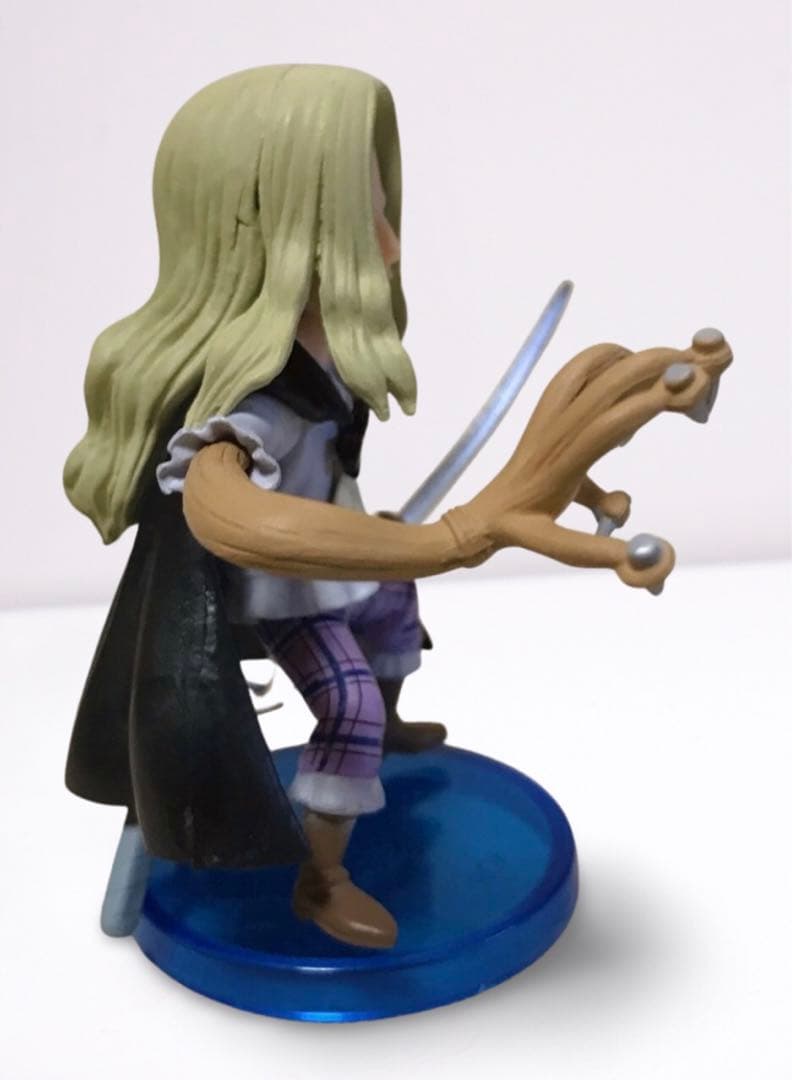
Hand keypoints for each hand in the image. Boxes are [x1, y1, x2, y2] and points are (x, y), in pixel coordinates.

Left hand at [458, 330, 730, 590]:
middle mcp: (558, 426)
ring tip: (678, 373)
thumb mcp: (562, 548)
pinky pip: (583, 367)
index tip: (695, 388)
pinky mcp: (550, 403)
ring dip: (641, 360)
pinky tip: (633, 382)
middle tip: (706, 368)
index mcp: (563, 459)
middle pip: (613, 378)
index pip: (613, 420)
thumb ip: (606, 554)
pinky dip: (614, 361)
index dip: (655, 400)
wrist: (487, 513)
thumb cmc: (525, 530)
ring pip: (599, 365)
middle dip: (663, 365)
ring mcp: (552, 410)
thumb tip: (657, 563)